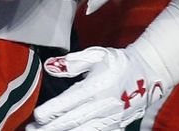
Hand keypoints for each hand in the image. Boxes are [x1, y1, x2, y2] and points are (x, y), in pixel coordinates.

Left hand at [29, 45, 169, 130]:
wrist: (148, 75)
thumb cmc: (118, 63)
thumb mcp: (97, 55)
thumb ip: (72, 62)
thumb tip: (49, 66)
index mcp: (97, 86)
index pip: (71, 101)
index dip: (53, 110)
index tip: (37, 115)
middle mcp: (104, 105)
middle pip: (73, 121)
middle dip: (50, 128)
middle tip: (31, 130)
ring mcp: (111, 119)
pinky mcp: (116, 127)